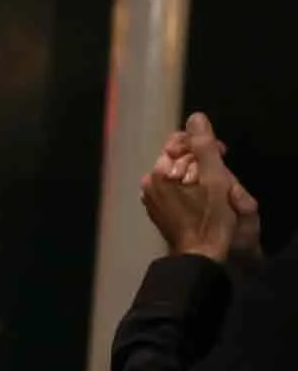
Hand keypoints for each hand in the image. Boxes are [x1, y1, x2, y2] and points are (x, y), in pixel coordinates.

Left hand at [160, 121, 261, 262]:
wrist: (200, 252)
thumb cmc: (210, 217)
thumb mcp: (214, 177)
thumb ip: (204, 146)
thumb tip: (195, 118)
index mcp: (159, 172)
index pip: (177, 142)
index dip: (201, 144)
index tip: (220, 153)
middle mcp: (149, 183)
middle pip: (177, 158)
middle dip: (200, 160)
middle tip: (220, 172)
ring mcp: (151, 198)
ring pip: (176, 173)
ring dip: (195, 174)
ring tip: (212, 187)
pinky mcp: (157, 210)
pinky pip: (173, 189)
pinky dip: (187, 188)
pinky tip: (201, 198)